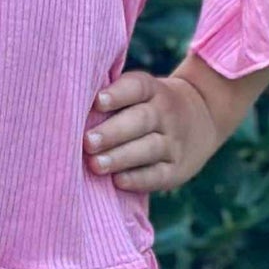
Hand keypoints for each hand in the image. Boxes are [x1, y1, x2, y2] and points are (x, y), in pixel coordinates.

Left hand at [83, 67, 222, 195]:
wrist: (203, 119)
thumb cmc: (147, 106)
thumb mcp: (141, 92)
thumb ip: (112, 96)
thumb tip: (66, 106)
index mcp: (153, 90)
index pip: (137, 87)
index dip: (118, 94)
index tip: (97, 101)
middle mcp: (166, 113)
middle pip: (141, 120)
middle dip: (112, 132)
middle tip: (87, 142)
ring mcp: (174, 142)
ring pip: (149, 148)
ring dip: (121, 157)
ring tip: (95, 165)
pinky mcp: (177, 169)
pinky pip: (158, 174)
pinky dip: (139, 179)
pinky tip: (118, 181)